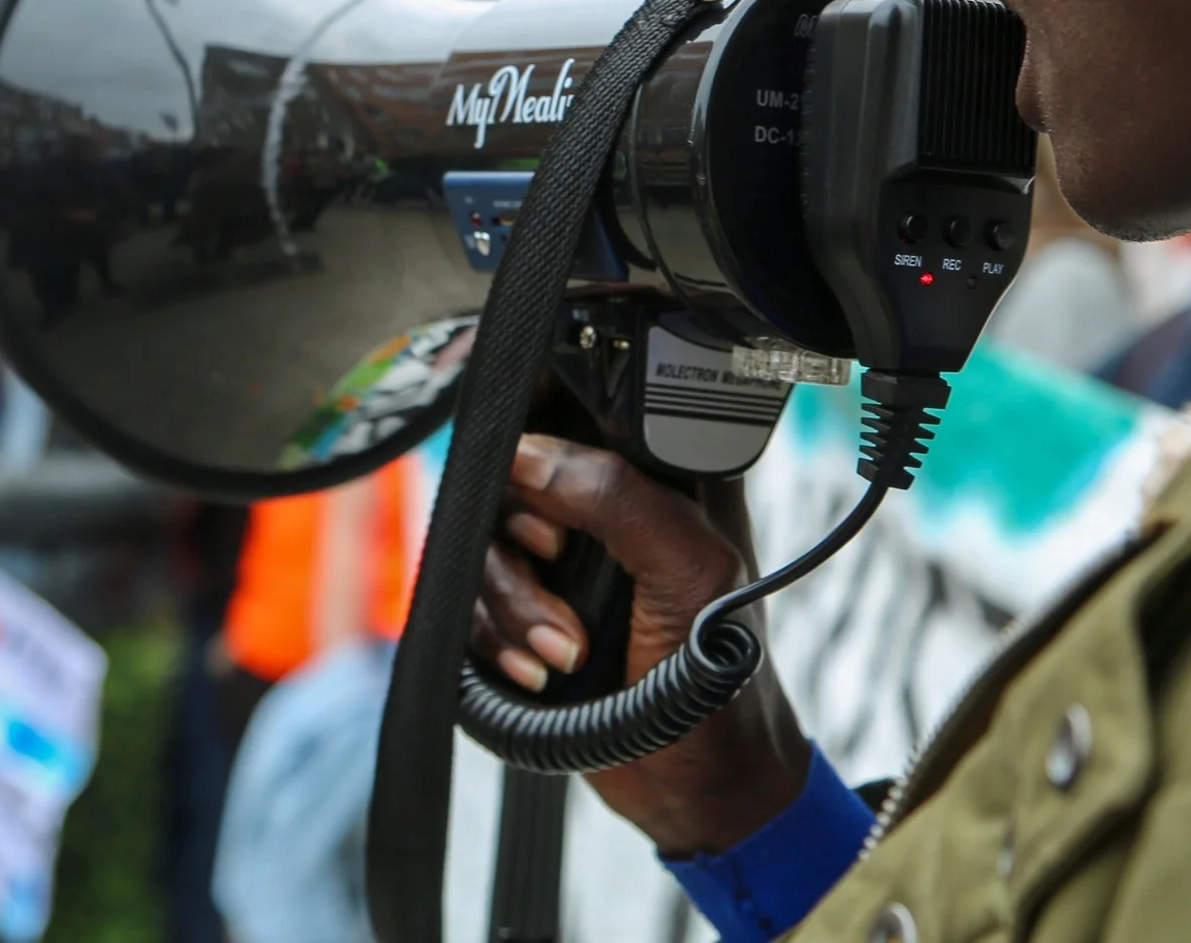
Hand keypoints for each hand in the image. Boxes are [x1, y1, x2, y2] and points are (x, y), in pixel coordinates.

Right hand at [473, 434, 811, 858]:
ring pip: (481, 545)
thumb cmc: (723, 672)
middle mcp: (603, 506)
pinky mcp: (528, 608)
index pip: (575, 408)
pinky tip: (537, 673)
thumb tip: (531, 453)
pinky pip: (468, 601)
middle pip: (508, 480)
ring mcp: (562, 561)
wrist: (696, 782)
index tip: (533, 483)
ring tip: (564, 655)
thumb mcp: (690, 572)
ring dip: (513, 609)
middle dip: (521, 546)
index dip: (538, 434)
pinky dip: (494, 641)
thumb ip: (619, 498)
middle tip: (554, 568)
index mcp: (658, 474)